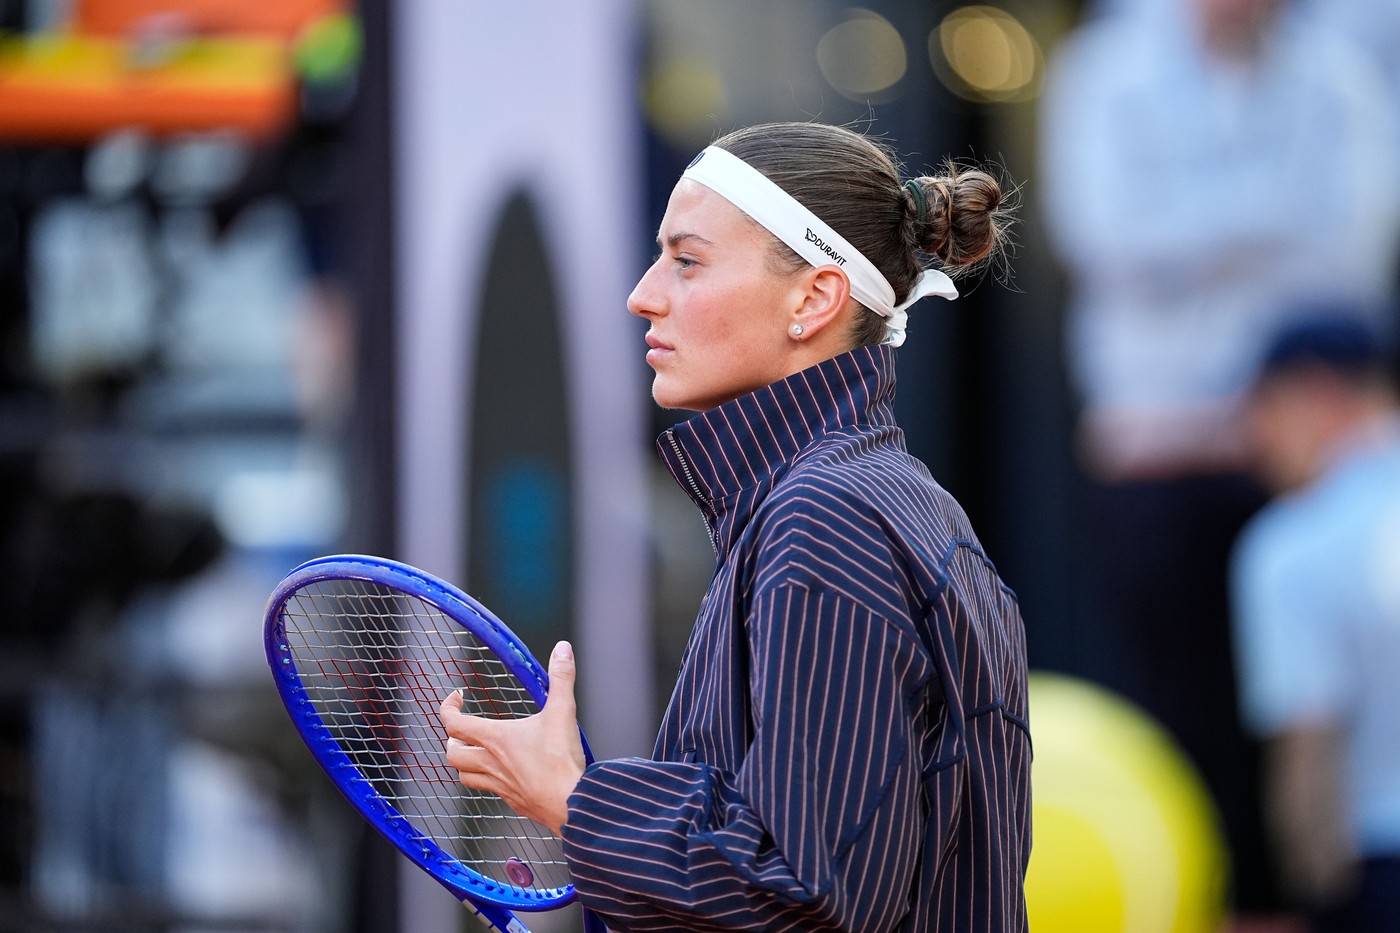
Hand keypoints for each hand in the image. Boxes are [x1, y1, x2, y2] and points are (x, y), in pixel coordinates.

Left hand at [439, 640, 586, 835]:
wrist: (570, 803)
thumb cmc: (561, 762)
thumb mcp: (563, 712)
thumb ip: (561, 677)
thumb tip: (563, 649)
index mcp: (496, 739)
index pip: (454, 723)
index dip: (448, 707)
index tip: (456, 697)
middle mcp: (490, 763)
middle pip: (452, 753)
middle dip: (452, 739)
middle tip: (463, 729)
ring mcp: (499, 785)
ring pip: (464, 776)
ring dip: (463, 762)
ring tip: (475, 752)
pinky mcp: (511, 800)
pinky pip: (487, 790)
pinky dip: (486, 780)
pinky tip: (503, 773)